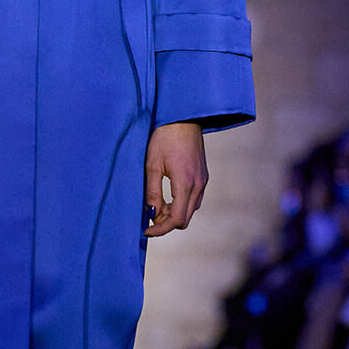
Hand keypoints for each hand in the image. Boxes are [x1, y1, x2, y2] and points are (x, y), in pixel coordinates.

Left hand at [144, 121, 207, 236]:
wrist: (183, 118)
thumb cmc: (164, 137)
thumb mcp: (152, 165)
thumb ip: (152, 192)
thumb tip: (151, 214)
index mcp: (185, 182)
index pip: (177, 219)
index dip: (160, 229)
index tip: (145, 230)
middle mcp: (198, 185)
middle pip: (185, 219)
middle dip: (166, 222)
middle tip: (148, 216)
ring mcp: (203, 181)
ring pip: (190, 210)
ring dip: (174, 214)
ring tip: (156, 205)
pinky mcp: (203, 177)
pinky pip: (194, 200)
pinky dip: (180, 204)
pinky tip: (167, 197)